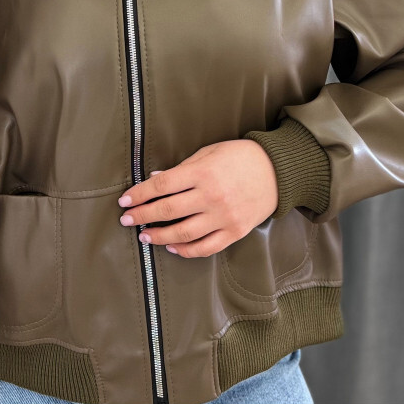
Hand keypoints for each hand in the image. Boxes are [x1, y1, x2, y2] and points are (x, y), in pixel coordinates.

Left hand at [117, 139, 278, 257]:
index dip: (139, 194)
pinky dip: (186, 250)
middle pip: (167, 211)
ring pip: (183, 234)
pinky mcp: (235, 232)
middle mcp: (211, 196)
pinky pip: (205, 247)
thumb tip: (154, 181)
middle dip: (142, 216)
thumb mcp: (208, 153)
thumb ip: (181, 169)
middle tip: (127, 220)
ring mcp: (223, 217)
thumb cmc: (239, 157)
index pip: (161, 186)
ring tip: (145, 236)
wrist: (278, 171)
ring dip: (159, 237)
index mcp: (202, 172)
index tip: (125, 200)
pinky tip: (172, 247)